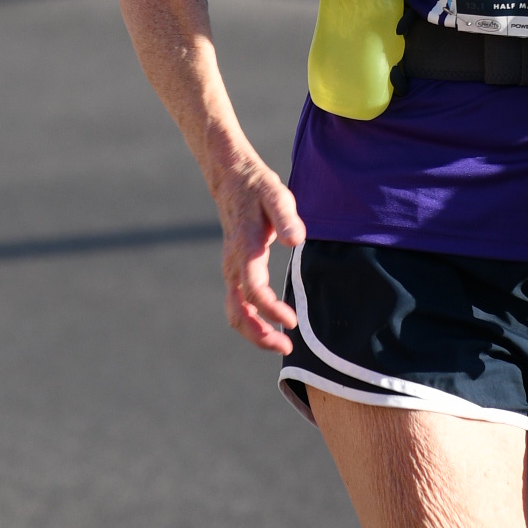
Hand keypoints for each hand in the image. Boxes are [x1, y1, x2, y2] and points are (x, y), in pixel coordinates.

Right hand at [216, 159, 304, 352]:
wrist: (232, 180)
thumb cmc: (258, 189)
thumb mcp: (276, 195)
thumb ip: (286, 217)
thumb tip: (296, 240)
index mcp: (245, 249)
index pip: (254, 290)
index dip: (271, 309)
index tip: (292, 321)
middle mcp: (233, 264)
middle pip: (237, 311)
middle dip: (259, 334)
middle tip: (286, 347)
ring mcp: (230, 269)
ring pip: (234, 312)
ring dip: (254, 332)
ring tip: (281, 343)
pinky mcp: (234, 270)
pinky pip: (237, 304)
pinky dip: (251, 321)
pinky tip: (270, 326)